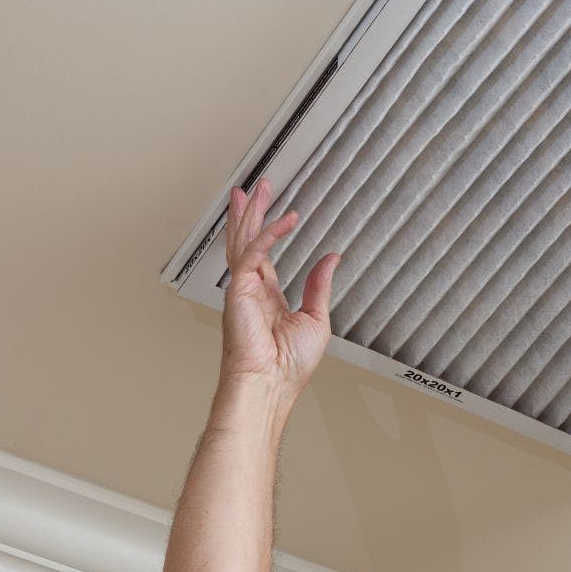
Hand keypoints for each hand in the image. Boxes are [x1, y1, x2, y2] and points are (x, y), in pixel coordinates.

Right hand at [220, 179, 339, 394]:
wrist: (271, 384)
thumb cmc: (289, 366)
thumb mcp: (316, 320)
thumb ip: (319, 286)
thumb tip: (331, 259)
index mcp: (266, 297)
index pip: (264, 256)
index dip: (268, 232)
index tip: (277, 213)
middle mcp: (250, 290)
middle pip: (247, 241)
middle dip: (251, 212)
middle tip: (258, 187)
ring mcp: (241, 289)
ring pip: (242, 241)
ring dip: (249, 213)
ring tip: (254, 189)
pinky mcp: (239, 290)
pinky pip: (254, 253)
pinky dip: (269, 234)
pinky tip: (286, 220)